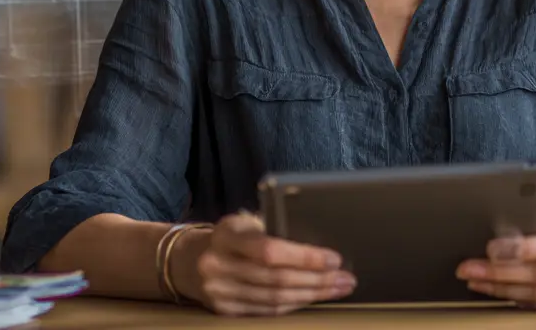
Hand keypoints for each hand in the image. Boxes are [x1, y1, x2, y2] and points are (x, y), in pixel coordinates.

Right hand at [182, 211, 355, 315]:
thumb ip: (274, 228)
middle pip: (277, 279)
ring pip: (275, 299)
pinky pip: (267, 311)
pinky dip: (295, 304)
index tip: (334, 258)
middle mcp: (218, 265)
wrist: (190, 260)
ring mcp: (218, 292)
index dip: (305, 257)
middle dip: (317, 279)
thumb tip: (320, 240)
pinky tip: (313, 297)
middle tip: (345, 278)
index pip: (269, 250)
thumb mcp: (245, 223)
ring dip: (312, 295)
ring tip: (338, 288)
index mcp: (226, 235)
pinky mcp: (224, 310)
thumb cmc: (231, 237)